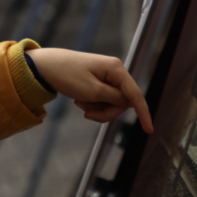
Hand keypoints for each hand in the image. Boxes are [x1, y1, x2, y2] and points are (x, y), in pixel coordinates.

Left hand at [26, 48, 153, 133]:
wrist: (46, 66)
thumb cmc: (68, 76)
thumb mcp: (92, 91)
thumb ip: (114, 99)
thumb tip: (129, 103)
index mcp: (116, 69)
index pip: (135, 95)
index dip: (144, 113)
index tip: (149, 130)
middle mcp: (115, 70)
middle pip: (122, 102)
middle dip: (106, 112)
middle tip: (87, 115)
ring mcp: (107, 75)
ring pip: (112, 102)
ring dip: (97, 108)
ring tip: (80, 104)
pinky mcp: (99, 80)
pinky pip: (103, 99)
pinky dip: (92, 104)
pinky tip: (79, 100)